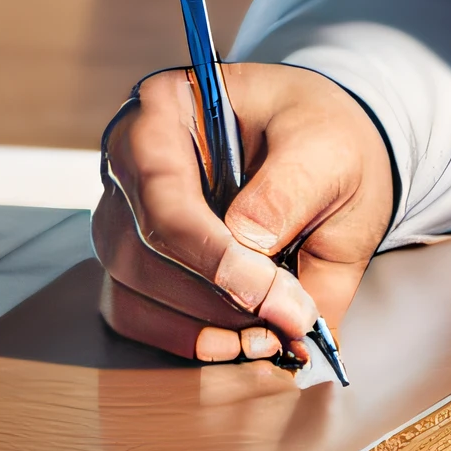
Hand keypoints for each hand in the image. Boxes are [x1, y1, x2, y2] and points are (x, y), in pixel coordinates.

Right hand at [94, 62, 393, 363]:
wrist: (322, 153)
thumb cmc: (317, 137)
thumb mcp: (327, 147)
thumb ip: (290, 191)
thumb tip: (250, 247)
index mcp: (166, 109)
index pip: (165, 193)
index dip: (215, 256)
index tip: (277, 298)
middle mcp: (130, 162)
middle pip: (142, 248)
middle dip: (217, 299)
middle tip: (289, 321)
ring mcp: (123, 214)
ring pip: (131, 288)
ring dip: (202, 326)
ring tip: (271, 334)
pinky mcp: (135, 260)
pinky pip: (134, 313)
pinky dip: (184, 338)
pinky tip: (237, 342)